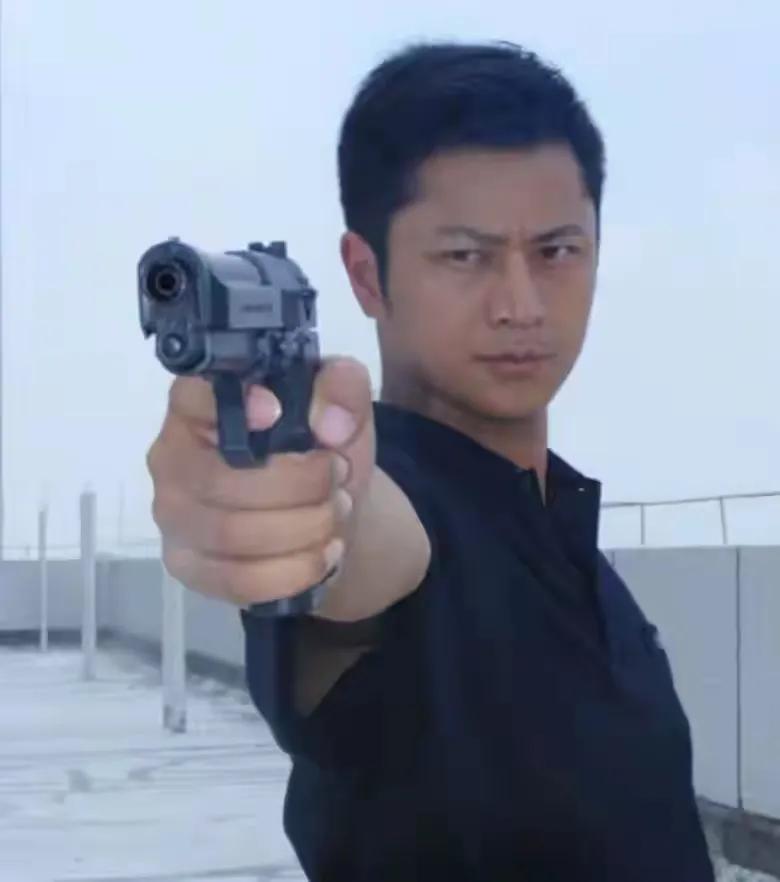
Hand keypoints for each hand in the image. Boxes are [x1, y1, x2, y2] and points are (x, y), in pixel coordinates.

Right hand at [146, 357, 374, 606]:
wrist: (323, 512)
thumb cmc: (318, 451)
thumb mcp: (343, 411)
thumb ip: (343, 389)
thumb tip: (330, 420)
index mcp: (198, 406)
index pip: (192, 398)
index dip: (233, 405)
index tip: (277, 413)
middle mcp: (172, 459)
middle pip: (223, 482)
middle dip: (300, 485)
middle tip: (338, 479)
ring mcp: (175, 518)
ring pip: (234, 535)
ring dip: (303, 527)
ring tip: (336, 512)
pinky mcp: (190, 568)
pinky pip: (239, 580)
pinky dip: (294, 569)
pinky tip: (324, 553)